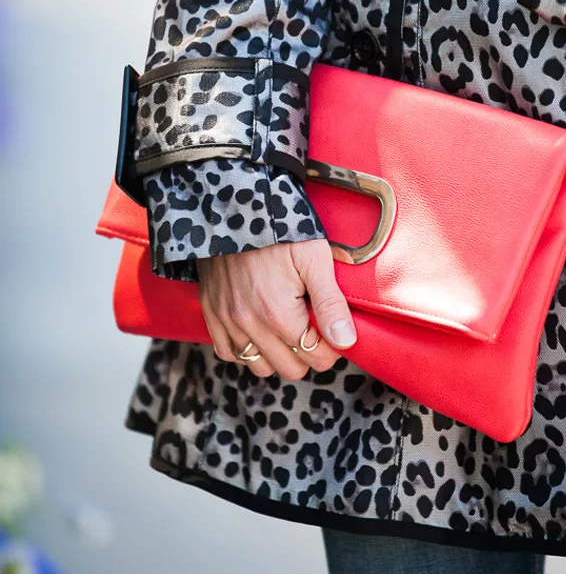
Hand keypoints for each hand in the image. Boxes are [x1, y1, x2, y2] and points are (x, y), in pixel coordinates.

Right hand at [196, 238, 356, 379]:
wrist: (232, 205)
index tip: (335, 330)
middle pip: (291, 368)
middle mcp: (249, 324)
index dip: (333, 347)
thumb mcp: (314, 258)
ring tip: (288, 330)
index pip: (317, 356)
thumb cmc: (278, 229)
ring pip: (260, 367)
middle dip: (309, 354)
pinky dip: (247, 350)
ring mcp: (227, 321)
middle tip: (315, 328)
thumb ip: (330, 303)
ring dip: (278, 355)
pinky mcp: (211, 313)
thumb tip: (346, 341)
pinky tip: (261, 332)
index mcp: (279, 313)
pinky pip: (229, 353)